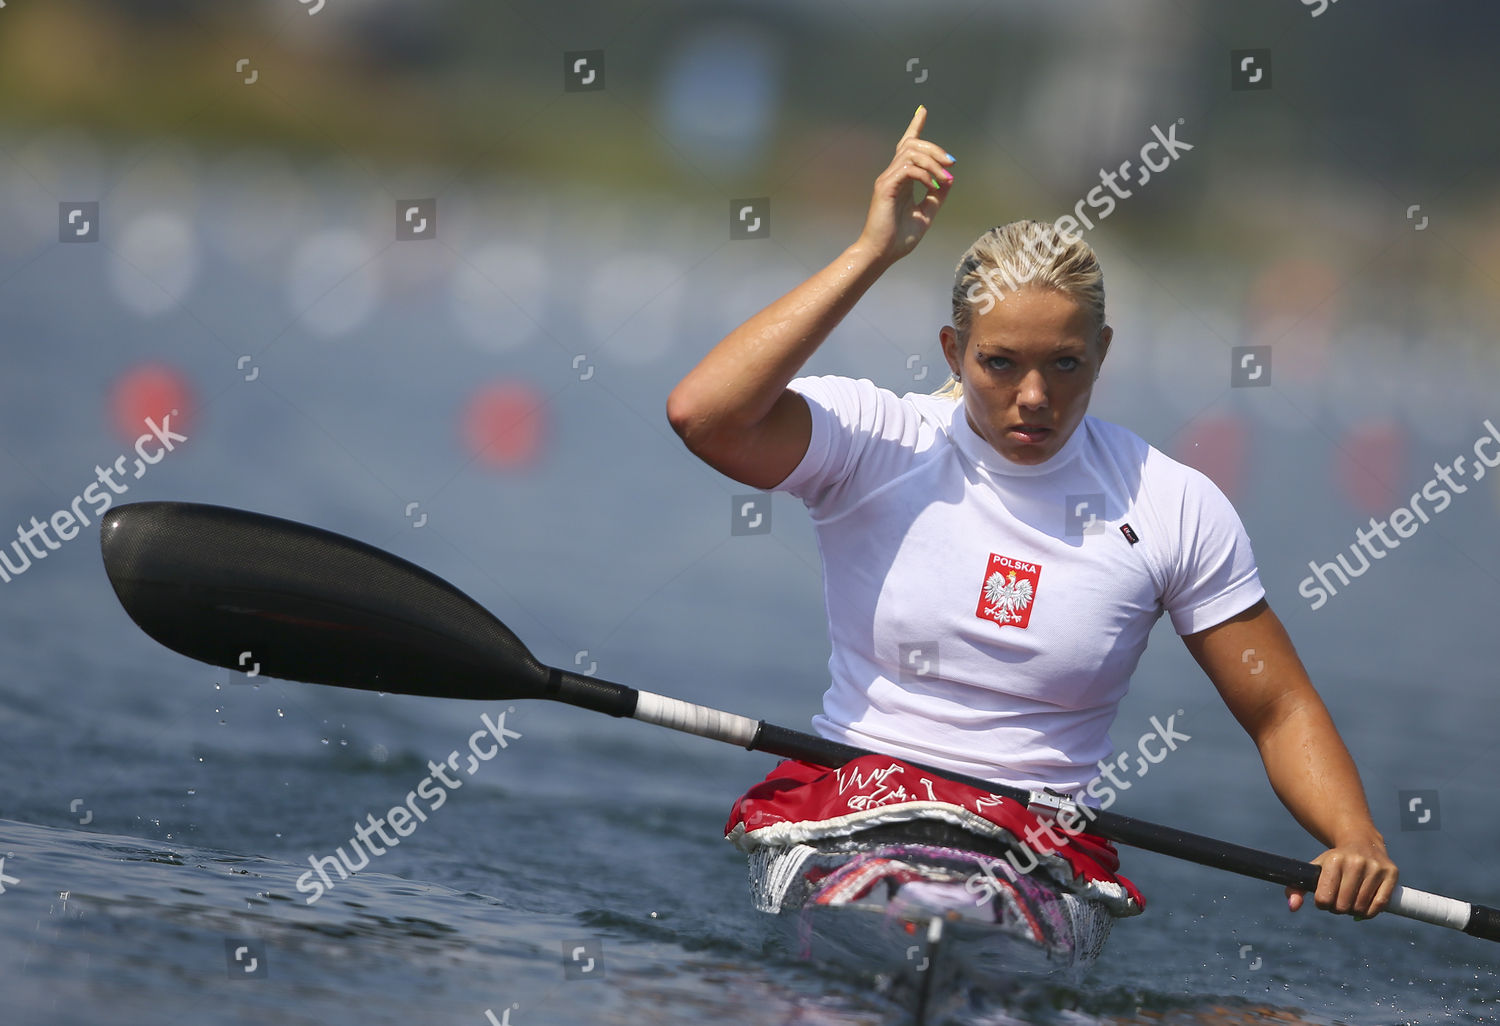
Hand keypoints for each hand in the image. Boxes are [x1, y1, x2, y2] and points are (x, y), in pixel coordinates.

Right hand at [855, 105, 954, 266]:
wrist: (882, 254)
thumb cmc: (899, 239)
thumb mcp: (926, 214)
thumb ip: (937, 196)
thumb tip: (949, 176)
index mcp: (901, 180)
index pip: (907, 147)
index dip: (915, 126)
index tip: (922, 110)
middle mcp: (892, 175)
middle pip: (912, 145)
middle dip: (935, 149)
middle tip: (951, 163)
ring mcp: (887, 180)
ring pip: (910, 152)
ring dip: (932, 161)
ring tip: (945, 177)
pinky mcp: (885, 187)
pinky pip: (907, 168)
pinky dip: (924, 174)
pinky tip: (933, 186)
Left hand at [1285, 834, 1397, 916]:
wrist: (1361, 840)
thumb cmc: (1334, 861)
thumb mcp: (1314, 869)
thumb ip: (1296, 888)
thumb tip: (1292, 907)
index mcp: (1334, 860)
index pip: (1324, 898)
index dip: (1322, 903)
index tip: (1324, 898)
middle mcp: (1356, 862)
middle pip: (1342, 906)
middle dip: (1337, 909)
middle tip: (1338, 902)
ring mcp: (1375, 867)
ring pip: (1360, 907)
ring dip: (1353, 911)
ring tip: (1350, 902)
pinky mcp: (1391, 873)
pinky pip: (1379, 905)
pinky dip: (1369, 912)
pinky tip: (1363, 907)